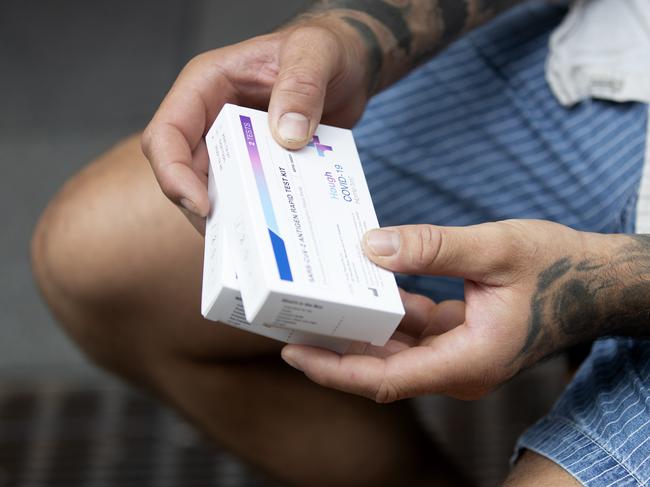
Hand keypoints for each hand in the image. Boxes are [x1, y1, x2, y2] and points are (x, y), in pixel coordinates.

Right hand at [141, 19, 371, 230]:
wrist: (349, 66)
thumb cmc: (327, 47)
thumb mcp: (317, 53)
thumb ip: (301, 85)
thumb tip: (287, 136)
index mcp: (207, 85)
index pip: (167, 134)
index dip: (173, 174)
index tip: (202, 205)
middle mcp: (211, 117)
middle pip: (183, 172)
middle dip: (201, 206)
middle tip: (236, 235)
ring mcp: (233, 144)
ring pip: (213, 190)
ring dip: (231, 216)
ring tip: (258, 239)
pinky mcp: (257, 164)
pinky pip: (247, 194)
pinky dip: (258, 213)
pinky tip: (278, 230)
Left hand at [281, 220, 634, 401]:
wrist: (595, 279)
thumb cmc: (557, 266)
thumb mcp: (495, 248)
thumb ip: (433, 248)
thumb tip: (372, 248)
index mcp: (471, 359)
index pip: (388, 379)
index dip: (337, 370)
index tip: (295, 352)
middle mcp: (459, 368)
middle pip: (382, 370)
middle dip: (335, 351)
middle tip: (289, 323)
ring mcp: (458, 355)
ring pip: (394, 351)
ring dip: (358, 330)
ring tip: (316, 303)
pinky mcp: (457, 338)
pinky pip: (411, 332)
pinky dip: (386, 313)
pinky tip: (365, 283)